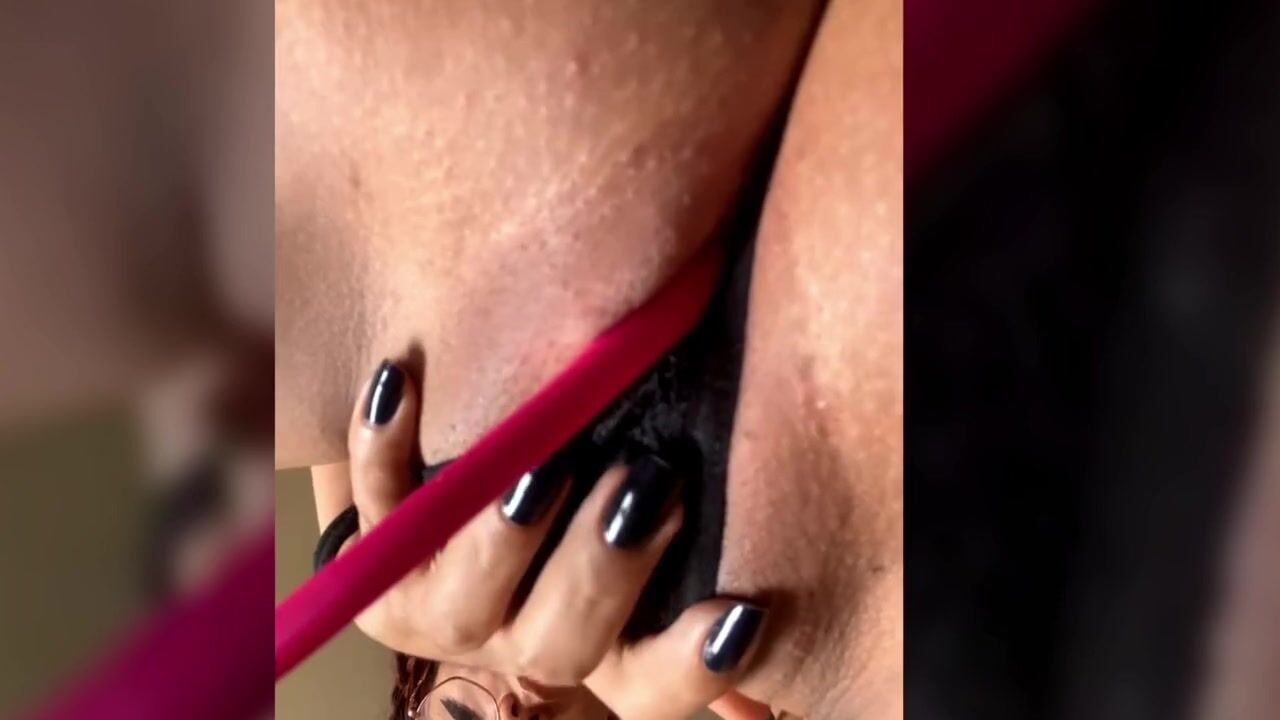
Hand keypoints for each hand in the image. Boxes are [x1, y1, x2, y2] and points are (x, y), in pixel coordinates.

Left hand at [312, 359, 769, 718]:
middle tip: (641, 485)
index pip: (659, 682)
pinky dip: (380, 448)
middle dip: (602, 569)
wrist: (451, 512)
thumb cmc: (579, 508)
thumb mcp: (642, 531)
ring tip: (536, 465)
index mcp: (602, 646)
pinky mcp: (375, 562)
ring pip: (466, 602)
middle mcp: (524, 641)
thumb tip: (760, 529)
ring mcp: (443, 609)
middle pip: (564, 644)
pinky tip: (396, 383)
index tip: (741, 609)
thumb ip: (695, 529)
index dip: (697, 660)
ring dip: (503, 538)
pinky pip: (372, 510)